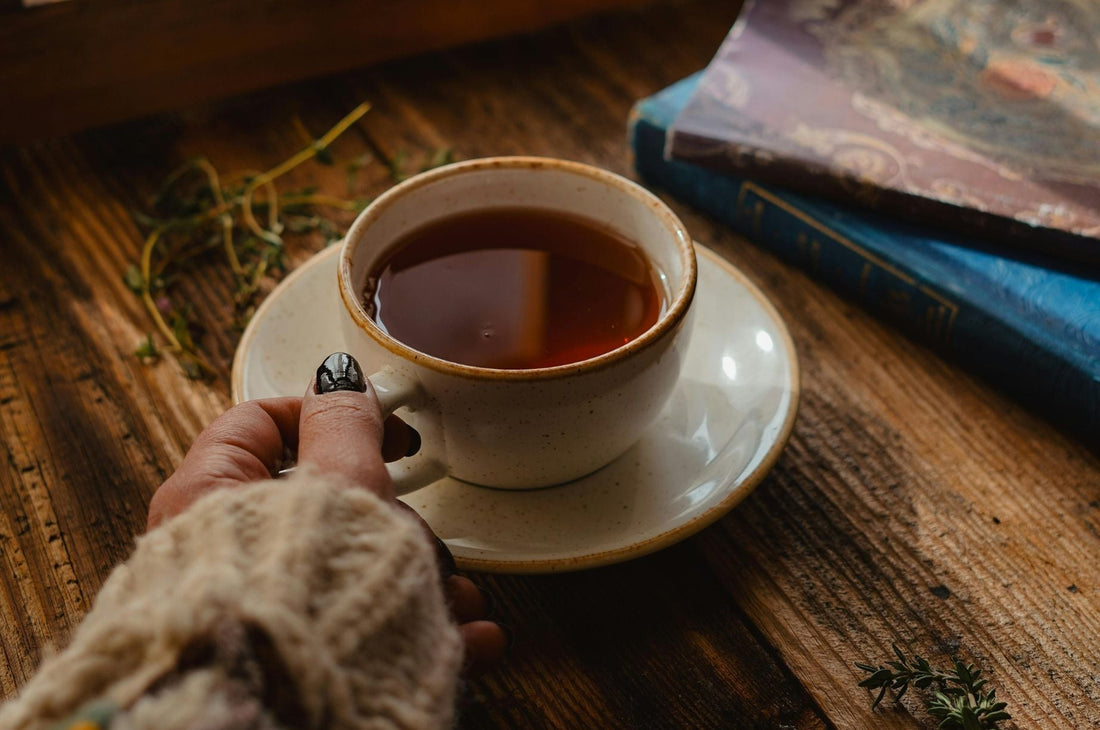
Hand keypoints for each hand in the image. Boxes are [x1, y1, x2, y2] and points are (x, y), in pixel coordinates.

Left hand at [147, 352, 507, 676]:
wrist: (284, 711)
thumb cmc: (298, 595)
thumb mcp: (337, 486)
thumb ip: (343, 427)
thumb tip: (339, 379)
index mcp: (210, 495)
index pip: (261, 422)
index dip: (328, 414)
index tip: (382, 427)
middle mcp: (223, 552)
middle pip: (321, 509)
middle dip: (392, 524)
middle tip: (420, 537)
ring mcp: (257, 605)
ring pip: (348, 573)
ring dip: (414, 582)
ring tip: (454, 605)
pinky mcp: (292, 654)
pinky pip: (357, 625)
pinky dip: (411, 628)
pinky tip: (459, 638)